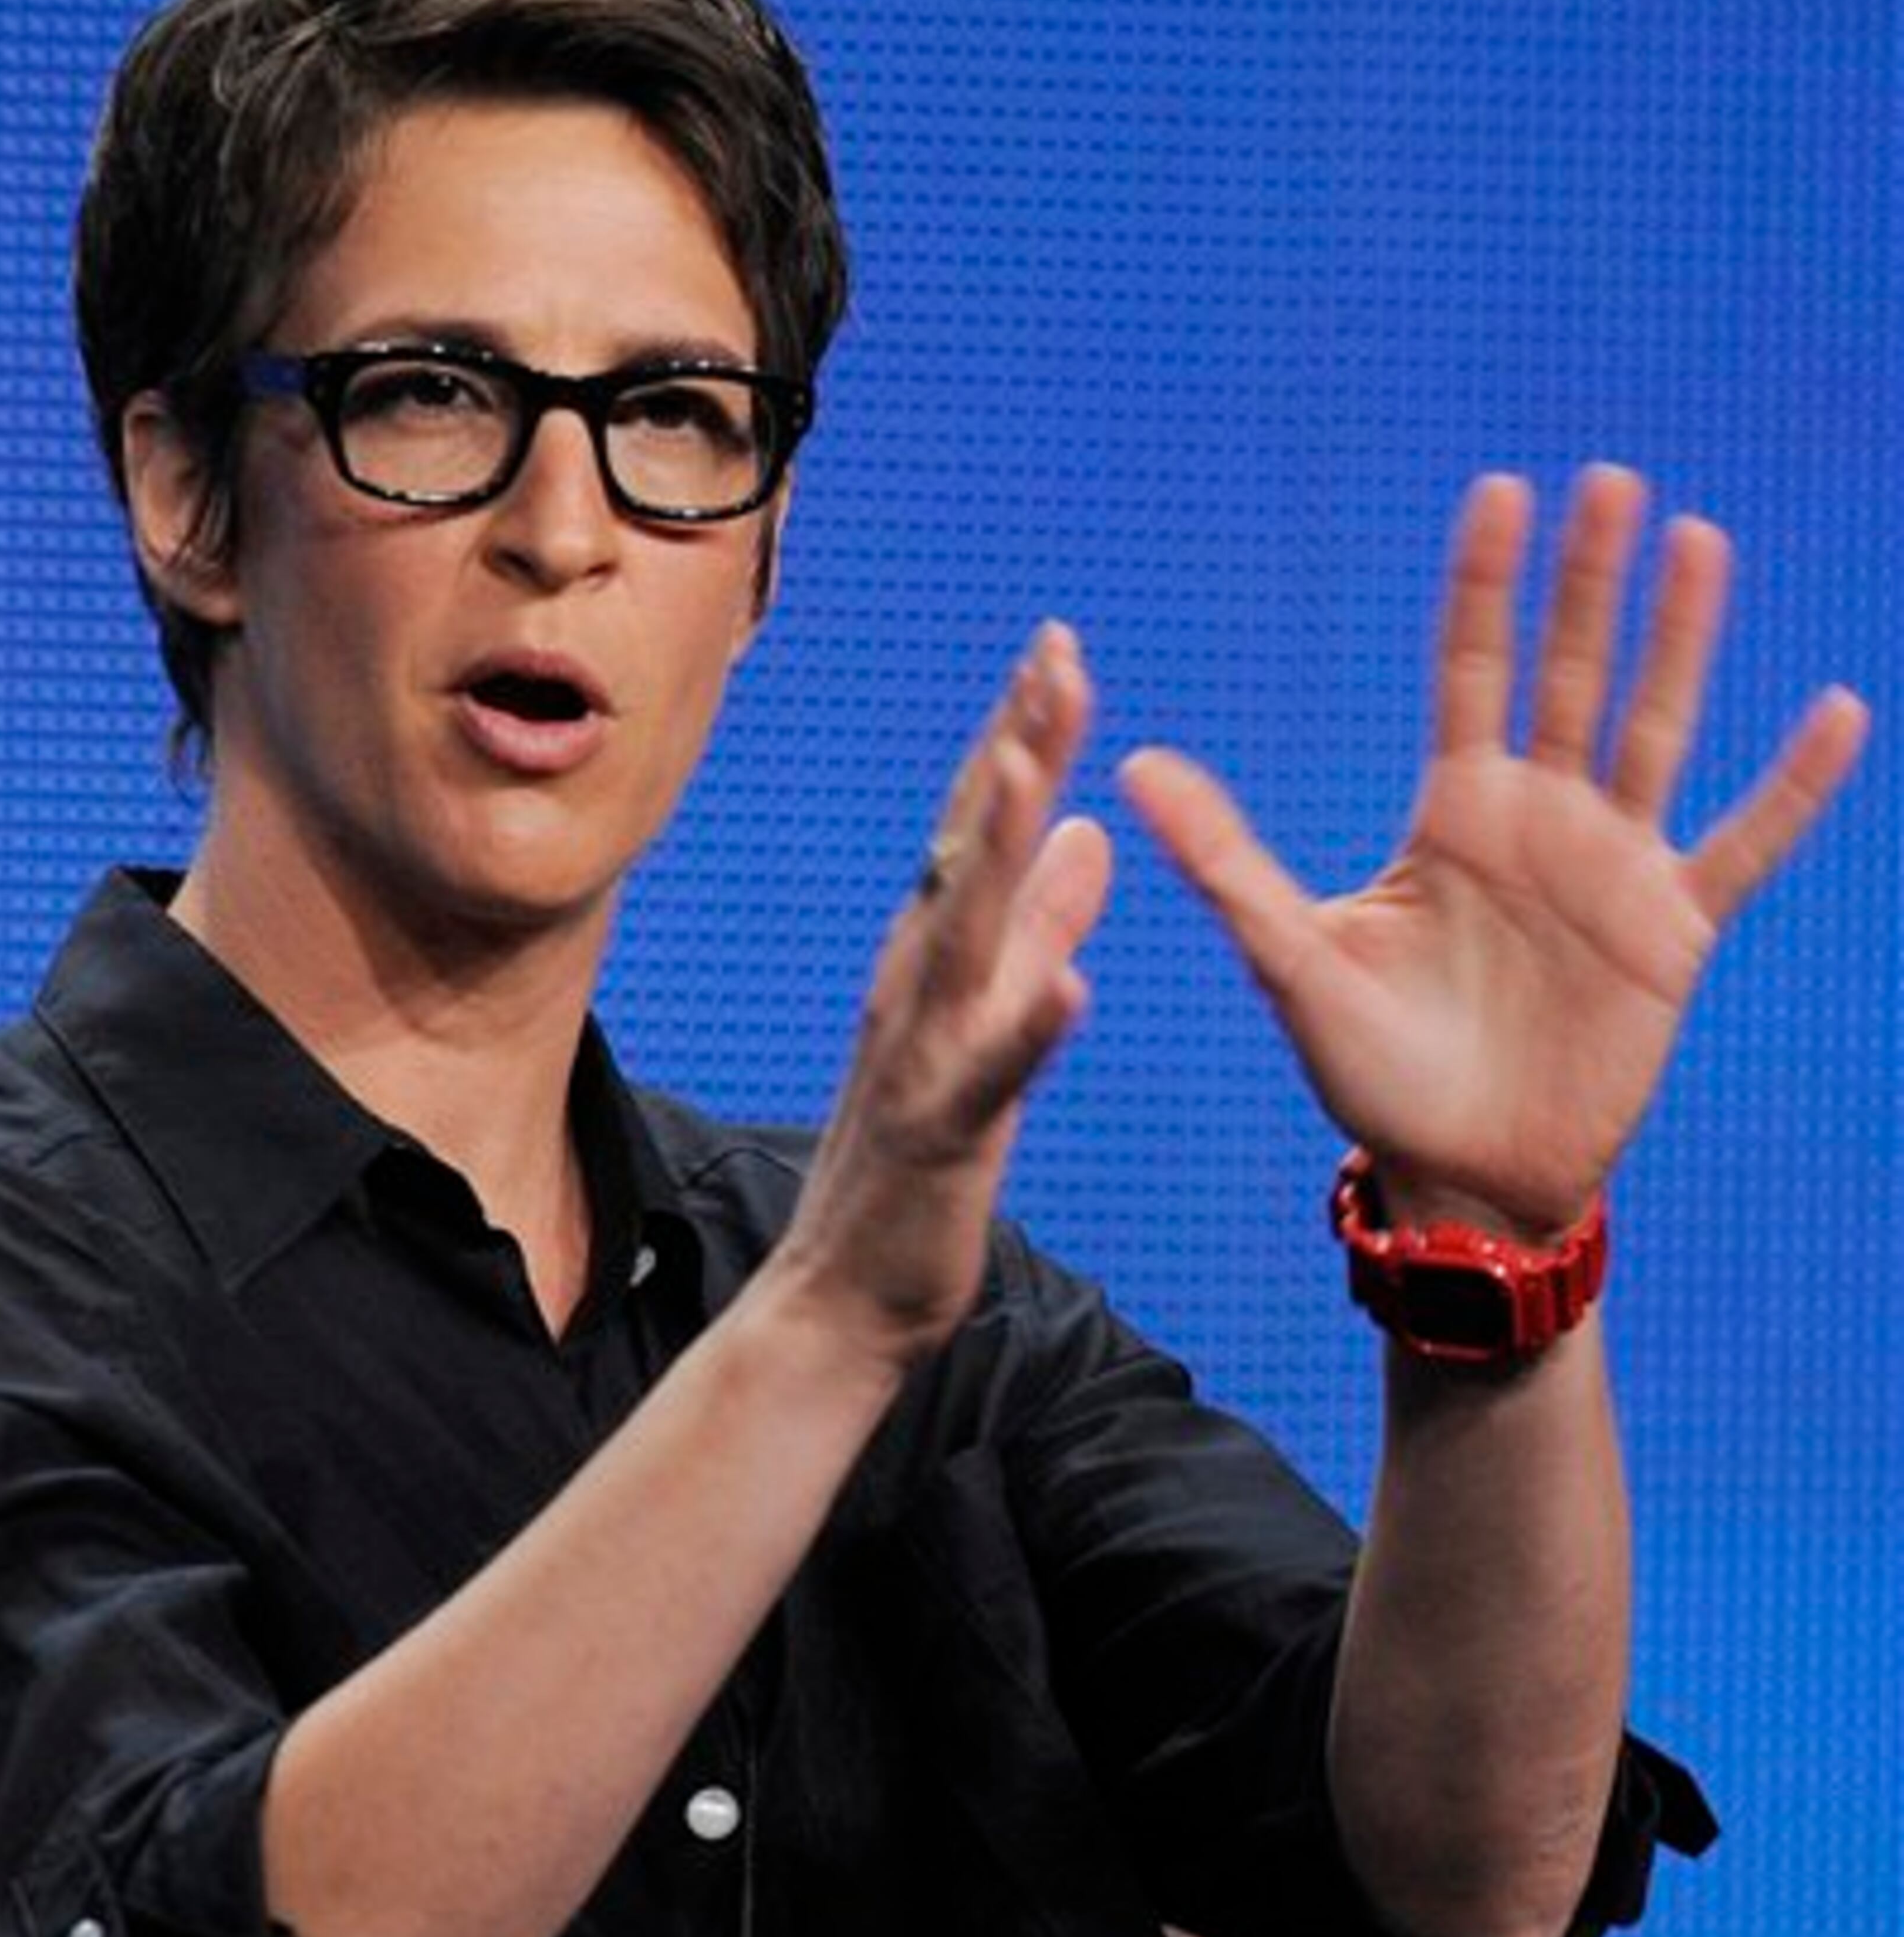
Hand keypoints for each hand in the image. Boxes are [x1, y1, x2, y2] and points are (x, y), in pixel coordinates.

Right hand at [780, 622, 1112, 1359]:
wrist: (848, 1289)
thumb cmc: (921, 1159)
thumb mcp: (996, 1019)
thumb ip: (1039, 930)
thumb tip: (1087, 833)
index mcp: (939, 955)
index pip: (980, 826)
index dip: (1020, 735)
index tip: (1059, 647)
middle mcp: (919, 985)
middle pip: (968, 849)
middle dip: (1012, 749)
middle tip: (1055, 653)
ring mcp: (922, 1054)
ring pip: (964, 938)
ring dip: (992, 853)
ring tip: (1033, 772)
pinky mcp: (941, 1133)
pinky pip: (987, 1076)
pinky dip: (1024, 1030)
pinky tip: (1069, 990)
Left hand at [1119, 465, 1869, 1233]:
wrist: (1458, 1172)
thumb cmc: (1370, 1073)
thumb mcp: (1289, 960)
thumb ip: (1227, 861)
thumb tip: (1134, 768)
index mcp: (1453, 817)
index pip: (1471, 671)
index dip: (1484, 586)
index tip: (1501, 493)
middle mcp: (1538, 823)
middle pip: (1570, 675)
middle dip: (1589, 582)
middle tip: (1613, 482)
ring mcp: (1613, 869)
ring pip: (1656, 729)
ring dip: (1682, 641)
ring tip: (1701, 543)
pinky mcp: (1673, 931)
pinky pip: (1745, 843)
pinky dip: (1792, 786)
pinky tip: (1837, 711)